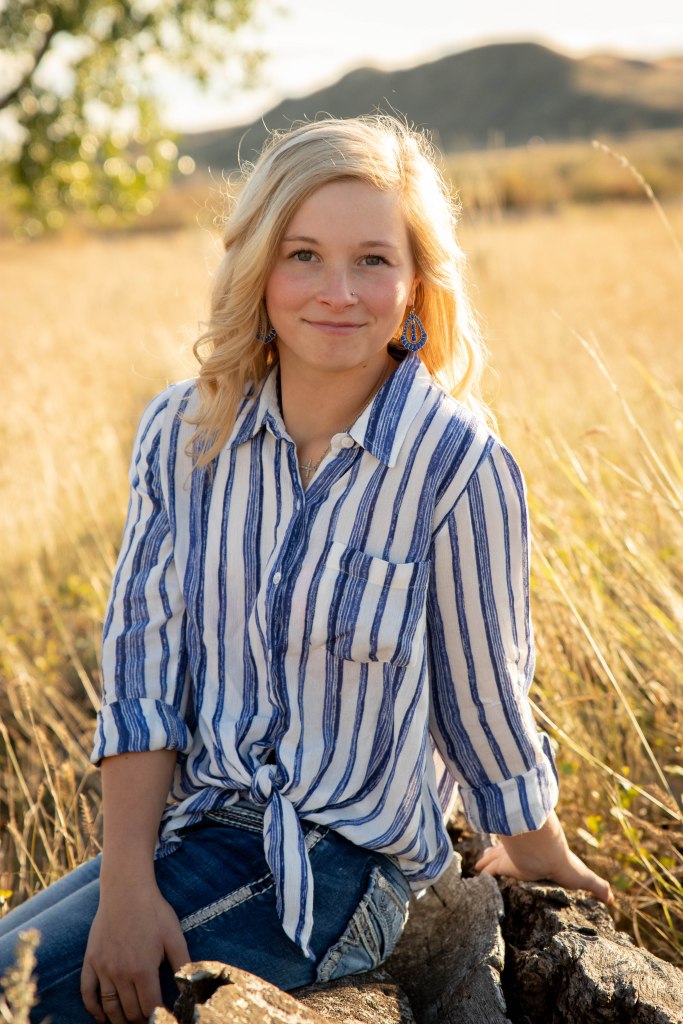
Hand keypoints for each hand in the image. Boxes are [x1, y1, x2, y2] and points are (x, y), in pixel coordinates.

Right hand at [81, 882, 189, 1022]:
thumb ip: (183, 965)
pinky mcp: (91, 962)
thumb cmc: (153, 911)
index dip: (159, 1016)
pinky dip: (94, 1010)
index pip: (150, 1008)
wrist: (125, 890)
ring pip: (110, 1008)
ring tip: (130, 1023)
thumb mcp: (174, 936)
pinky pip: (88, 994)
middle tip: (149, 1020)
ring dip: (120, 1021)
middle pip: (130, 1012)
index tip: (164, 1016)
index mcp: (143, 969)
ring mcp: (103, 969)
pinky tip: (102, 1018)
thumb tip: (189, 991)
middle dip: (141, 1020)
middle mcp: (121, 973)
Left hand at [475, 811, 613, 904]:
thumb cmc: (564, 864)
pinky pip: (490, 866)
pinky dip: (484, 868)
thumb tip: (613, 900)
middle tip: (488, 864)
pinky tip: (477, 871)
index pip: (532, 863)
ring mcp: (512, 858)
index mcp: (540, 864)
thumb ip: (597, 887)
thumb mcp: (583, 878)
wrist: (546, 851)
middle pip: (510, 857)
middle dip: (499, 858)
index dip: (527, 863)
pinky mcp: (502, 861)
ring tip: (479, 866)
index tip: (521, 866)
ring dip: (488, 862)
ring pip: (496, 858)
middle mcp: (525, 859)